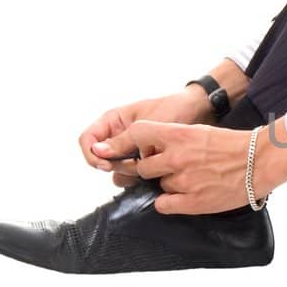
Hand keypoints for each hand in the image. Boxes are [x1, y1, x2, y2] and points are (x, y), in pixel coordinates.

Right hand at [80, 89, 208, 185]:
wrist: (198, 113)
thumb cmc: (173, 109)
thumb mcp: (146, 123)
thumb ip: (123, 139)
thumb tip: (98, 151)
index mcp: (113, 121)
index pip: (87, 140)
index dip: (92, 154)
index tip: (107, 165)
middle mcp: (117, 136)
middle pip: (101, 159)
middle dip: (116, 166)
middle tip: (136, 165)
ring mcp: (129, 150)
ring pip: (116, 170)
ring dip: (129, 173)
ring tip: (150, 166)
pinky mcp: (142, 161)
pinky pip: (132, 175)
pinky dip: (141, 177)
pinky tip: (155, 173)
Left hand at [93, 118, 286, 213]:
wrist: (260, 161)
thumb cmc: (231, 145)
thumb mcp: (198, 131)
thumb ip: (170, 138)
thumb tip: (142, 147)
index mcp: (178, 134)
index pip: (135, 134)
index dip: (119, 144)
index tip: (106, 150)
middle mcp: (176, 157)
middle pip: (141, 166)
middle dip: (149, 169)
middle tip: (167, 168)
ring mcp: (184, 180)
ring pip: (157, 185)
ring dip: (166, 184)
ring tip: (190, 179)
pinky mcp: (192, 201)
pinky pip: (164, 204)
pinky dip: (170, 202)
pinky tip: (187, 195)